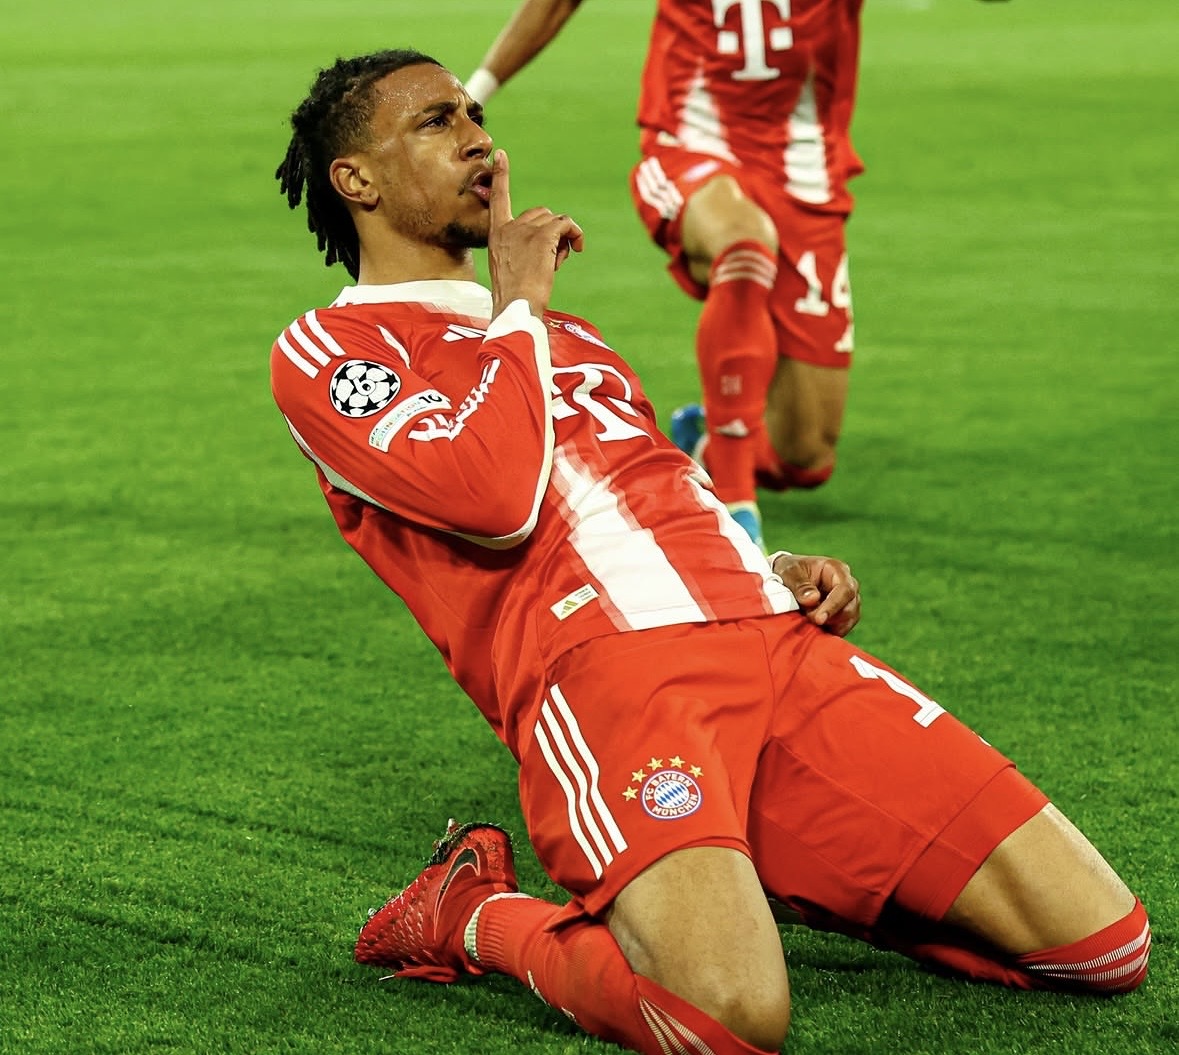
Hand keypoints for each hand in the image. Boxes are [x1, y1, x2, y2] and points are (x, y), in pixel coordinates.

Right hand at [487, 149, 583, 317]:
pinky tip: (577, 249)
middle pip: (540, 213)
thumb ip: (521, 250)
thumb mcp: (510, 269)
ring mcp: (524, 230)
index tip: (502, 154)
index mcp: (496, 234)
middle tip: (553, 258)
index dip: (501, 176)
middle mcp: (508, 227)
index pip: (498, 198)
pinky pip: (566, 224)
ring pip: (555, 220)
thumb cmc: (515, 297)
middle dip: (552, 232)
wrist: (516, 306)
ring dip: (563, 239)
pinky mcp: (542, 235)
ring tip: (557, 262)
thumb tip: (552, 242)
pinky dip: (576, 234)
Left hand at [770, 551, 860, 636]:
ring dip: (829, 625)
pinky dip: (829, 631)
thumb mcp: (789, 573)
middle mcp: (848, 585)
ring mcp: (849, 601)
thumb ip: (800, 586)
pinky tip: (815, 628)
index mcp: (837, 570)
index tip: (818, 619)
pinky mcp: (844, 615)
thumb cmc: (790, 571)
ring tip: (808, 620)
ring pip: (849, 620)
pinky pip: (843, 628)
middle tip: (806, 619)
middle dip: (829, 618)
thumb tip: (813, 599)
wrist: (789, 578)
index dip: (833, 606)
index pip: (845, 589)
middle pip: (850, 608)